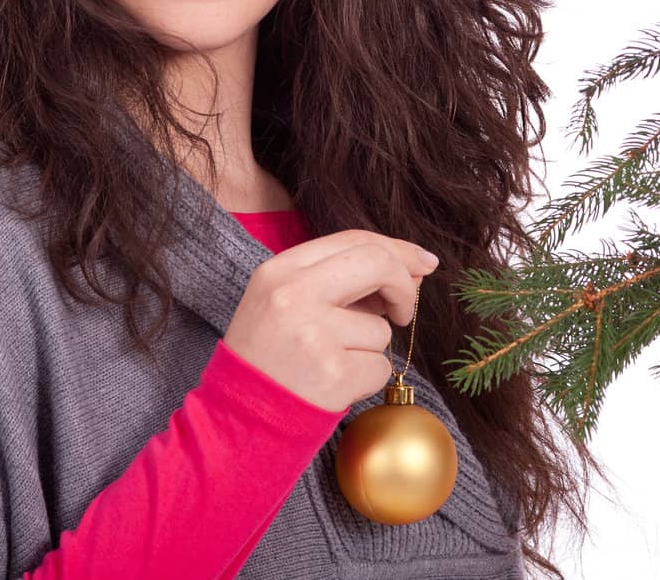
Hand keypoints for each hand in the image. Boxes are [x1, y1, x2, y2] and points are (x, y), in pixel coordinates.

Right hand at [222, 229, 438, 411]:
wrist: (238, 419)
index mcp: (279, 271)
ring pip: (381, 329)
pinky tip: (333, 386)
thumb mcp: (283, 303)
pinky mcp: (334, 374)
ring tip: (328, 364)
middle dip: (403, 286)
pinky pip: (380, 368)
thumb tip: (411, 269)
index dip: (396, 249)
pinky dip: (366, 380)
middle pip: (377, 264)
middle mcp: (294, 294)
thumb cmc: (268, 358)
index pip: (353, 240)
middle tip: (404, 311)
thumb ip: (337, 281)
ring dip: (368, 349)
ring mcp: (314, 334)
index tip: (421, 262)